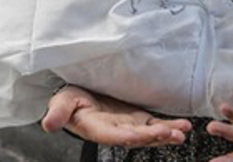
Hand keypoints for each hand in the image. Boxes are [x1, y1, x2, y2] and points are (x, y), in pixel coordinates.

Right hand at [41, 85, 191, 146]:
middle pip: (137, 137)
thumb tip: (48, 124)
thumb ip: (59, 113)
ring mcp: (129, 125)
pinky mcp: (139, 117)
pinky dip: (170, 125)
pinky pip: (156, 124)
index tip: (140, 135)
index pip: (113, 135)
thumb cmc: (70, 99)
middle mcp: (116, 130)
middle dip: (154, 136)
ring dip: (167, 133)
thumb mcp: (61, 102)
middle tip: (171, 133)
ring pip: (150, 133)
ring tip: (183, 131)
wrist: (80, 95)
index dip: (126, 136)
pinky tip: (184, 126)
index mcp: (97, 128)